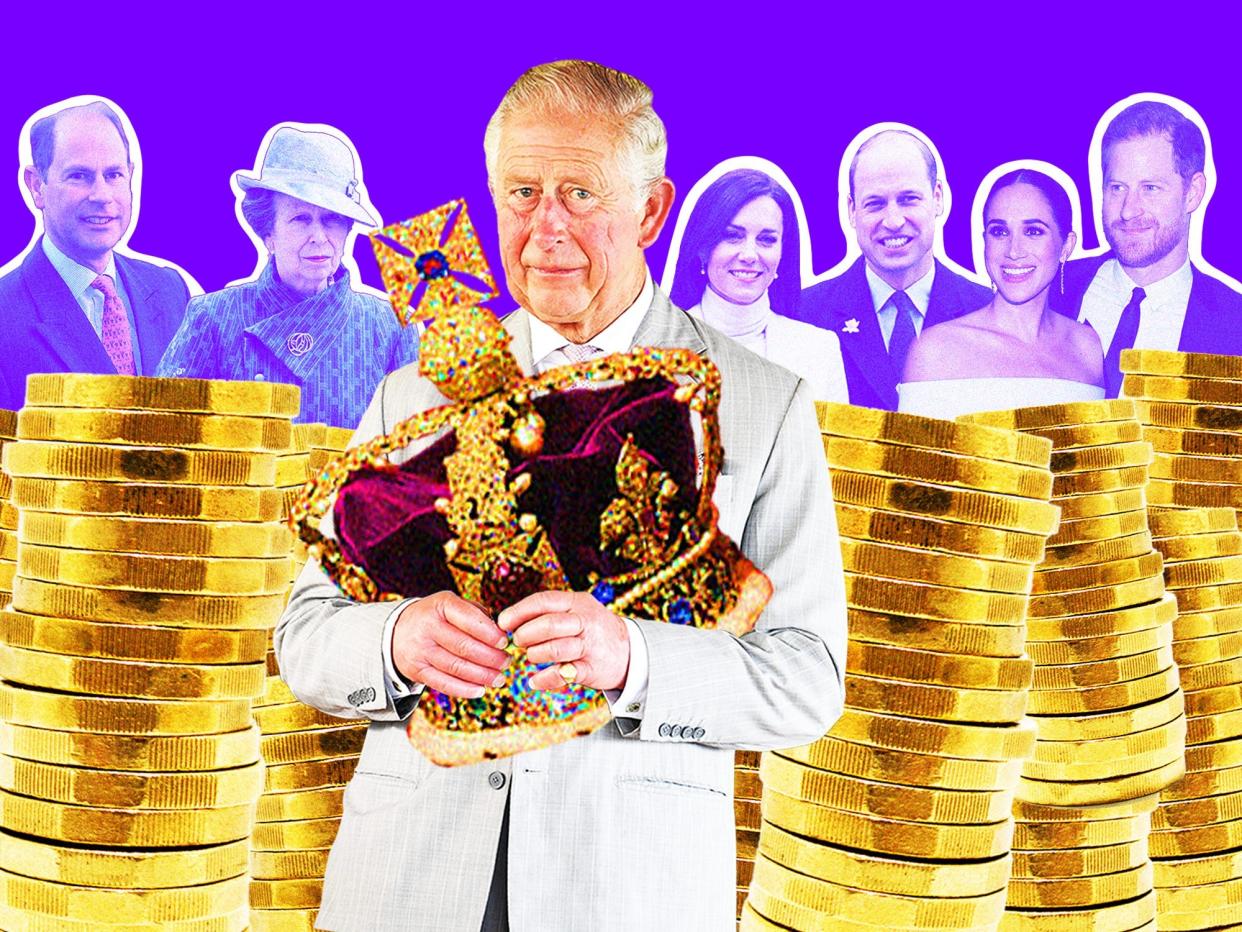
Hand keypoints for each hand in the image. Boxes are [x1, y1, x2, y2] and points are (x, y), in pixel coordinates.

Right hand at [392, 592, 510, 697]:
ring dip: (482, 676)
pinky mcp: (416, 670)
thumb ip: (476, 614)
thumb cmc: (436, 617)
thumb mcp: (452, 605)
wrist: (397, 631)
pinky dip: (464, 689)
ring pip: (456, 667)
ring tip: (499, 678)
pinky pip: (443, 683)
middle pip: (464, 646)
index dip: (489, 633)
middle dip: (491, 657)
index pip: (468, 619)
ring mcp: (420, 650)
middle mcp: (427, 627)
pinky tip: (480, 690)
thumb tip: (500, 632)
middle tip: (506, 662)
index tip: (505, 642)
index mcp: (440, 605)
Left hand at [497, 591, 629, 691]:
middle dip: (527, 634)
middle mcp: (585, 621)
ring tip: (532, 657)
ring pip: (556, 649)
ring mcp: (590, 645)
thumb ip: (548, 613)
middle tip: (519, 642)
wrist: (629, 651)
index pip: (543, 601)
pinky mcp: (592, 669)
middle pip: (550, 624)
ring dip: (536, 655)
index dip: (519, 611)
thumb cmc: (591, 630)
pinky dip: (545, 679)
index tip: (503, 622)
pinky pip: (564, 674)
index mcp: (577, 602)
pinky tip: (535, 680)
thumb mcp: (576, 611)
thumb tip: (509, 621)